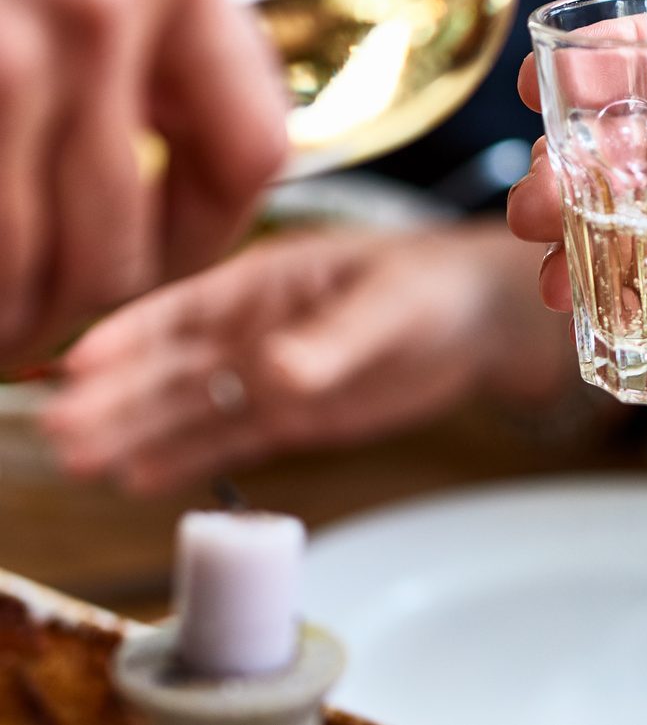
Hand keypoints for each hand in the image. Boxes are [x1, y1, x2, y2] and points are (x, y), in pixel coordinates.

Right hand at [0, 0, 283, 363]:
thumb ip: (148, 2)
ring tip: (2, 322)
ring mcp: (6, 40)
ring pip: (32, 252)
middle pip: (127, 233)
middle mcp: (101, 0)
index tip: (167, 264)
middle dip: (84, 301)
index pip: (250, 150)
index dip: (210, 236)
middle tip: (48, 323)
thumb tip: (168, 129)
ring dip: (12, 311)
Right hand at [43, 224, 572, 494]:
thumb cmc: (433, 286)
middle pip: (173, 365)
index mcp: (266, 280)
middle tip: (58, 428)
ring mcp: (267, 374)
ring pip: (190, 406)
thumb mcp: (389, 304)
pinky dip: (187, 458)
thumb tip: (272, 373)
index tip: (80, 361)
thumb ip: (332, 340)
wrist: (478, 320)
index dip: (131, 335)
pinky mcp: (291, 415)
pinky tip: (138, 477)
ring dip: (137, 431)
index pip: (186, 309)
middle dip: (115, 395)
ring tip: (78, 460)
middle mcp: (253, 328)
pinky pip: (230, 439)